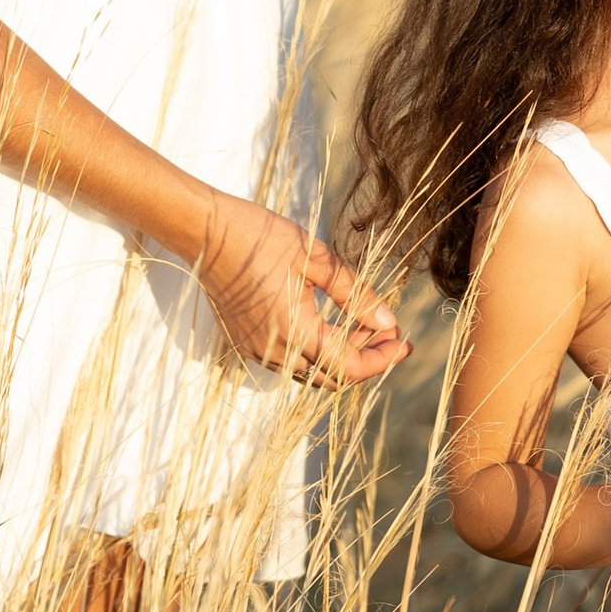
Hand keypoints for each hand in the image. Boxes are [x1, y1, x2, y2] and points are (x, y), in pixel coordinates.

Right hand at [195, 193, 405, 384]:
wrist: (205, 233)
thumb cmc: (261, 237)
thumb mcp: (317, 259)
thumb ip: (355, 294)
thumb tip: (388, 322)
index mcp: (295, 331)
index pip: (350, 368)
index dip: (383, 359)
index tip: (405, 343)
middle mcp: (275, 351)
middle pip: (333, 378)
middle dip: (367, 360)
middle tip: (389, 333)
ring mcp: (256, 351)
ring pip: (311, 373)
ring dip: (341, 357)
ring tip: (364, 325)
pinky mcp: (246, 343)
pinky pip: (290, 362)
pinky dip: (316, 352)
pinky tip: (330, 325)